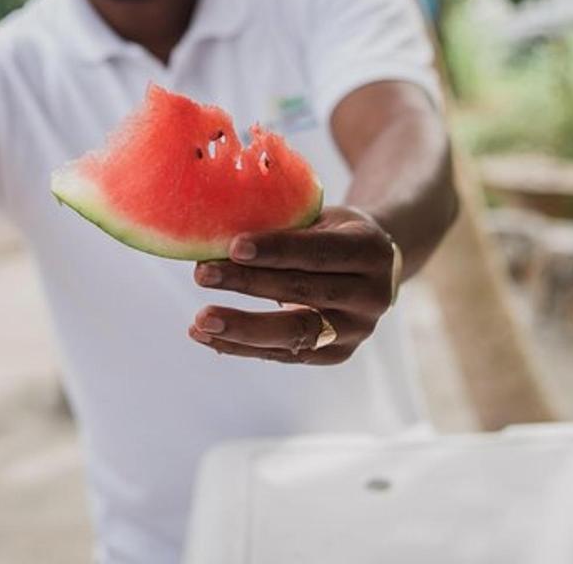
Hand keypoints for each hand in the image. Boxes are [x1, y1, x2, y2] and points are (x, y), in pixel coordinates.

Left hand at [189, 206, 400, 364]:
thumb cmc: (330, 232)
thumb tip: (215, 231)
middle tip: (203, 274)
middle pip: (305, 293)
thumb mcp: (320, 217)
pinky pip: (285, 354)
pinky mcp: (337, 354)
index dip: (277, 250)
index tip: (233, 247)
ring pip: (296, 333)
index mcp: (371, 250)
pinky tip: (207, 337)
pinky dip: (241, 346)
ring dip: (242, 327)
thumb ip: (282, 226)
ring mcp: (357, 330)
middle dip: (250, 284)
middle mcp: (372, 295)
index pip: (320, 252)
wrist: (370, 267)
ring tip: (200, 320)